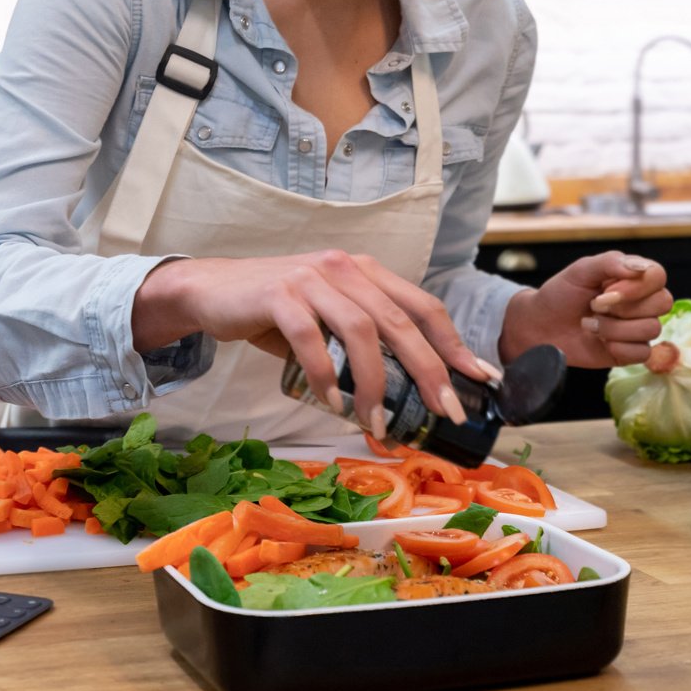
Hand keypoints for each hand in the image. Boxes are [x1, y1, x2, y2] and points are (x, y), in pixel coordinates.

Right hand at [132, 251, 500, 432]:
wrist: (211, 291)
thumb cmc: (275, 312)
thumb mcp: (328, 319)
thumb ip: (363, 343)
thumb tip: (407, 395)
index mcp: (365, 272)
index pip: (423, 307)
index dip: (454, 344)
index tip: (479, 380)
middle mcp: (345, 268)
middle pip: (401, 322)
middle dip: (430, 372)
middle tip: (443, 413)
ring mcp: (312, 278)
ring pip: (361, 331)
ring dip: (376, 384)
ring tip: (378, 423)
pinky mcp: (279, 293)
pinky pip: (310, 339)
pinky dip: (325, 375)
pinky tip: (332, 403)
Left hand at [500, 250, 672, 367]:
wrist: (541, 325)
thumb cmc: (560, 294)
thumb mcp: (581, 271)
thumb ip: (610, 263)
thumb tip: (641, 268)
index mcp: (632, 277)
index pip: (658, 276)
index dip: (636, 286)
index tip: (606, 290)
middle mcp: (640, 301)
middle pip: (662, 303)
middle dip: (623, 308)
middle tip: (594, 306)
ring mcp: (637, 327)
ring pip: (651, 329)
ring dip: (614, 328)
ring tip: (590, 324)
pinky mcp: (631, 351)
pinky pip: (642, 353)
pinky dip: (617, 347)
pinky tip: (599, 341)